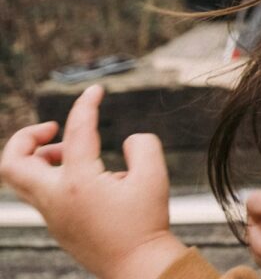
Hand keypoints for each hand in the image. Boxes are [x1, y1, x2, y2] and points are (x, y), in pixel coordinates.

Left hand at [0, 85, 187, 278]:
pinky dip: (52, 174)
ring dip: (39, 156)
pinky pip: (39, 191)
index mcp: (78, 183)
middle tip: (53, 128)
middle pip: (12, 162)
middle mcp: (55, 198)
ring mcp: (52, 214)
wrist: (137, 265)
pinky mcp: (56, 224)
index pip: (76, 132)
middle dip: (27, 137)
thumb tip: (128, 141)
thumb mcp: (155, 176)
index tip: (95, 91)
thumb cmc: (146, 223)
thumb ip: (142, 145)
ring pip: (20, 178)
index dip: (86, 105)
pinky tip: (85, 175)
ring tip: (70, 151)